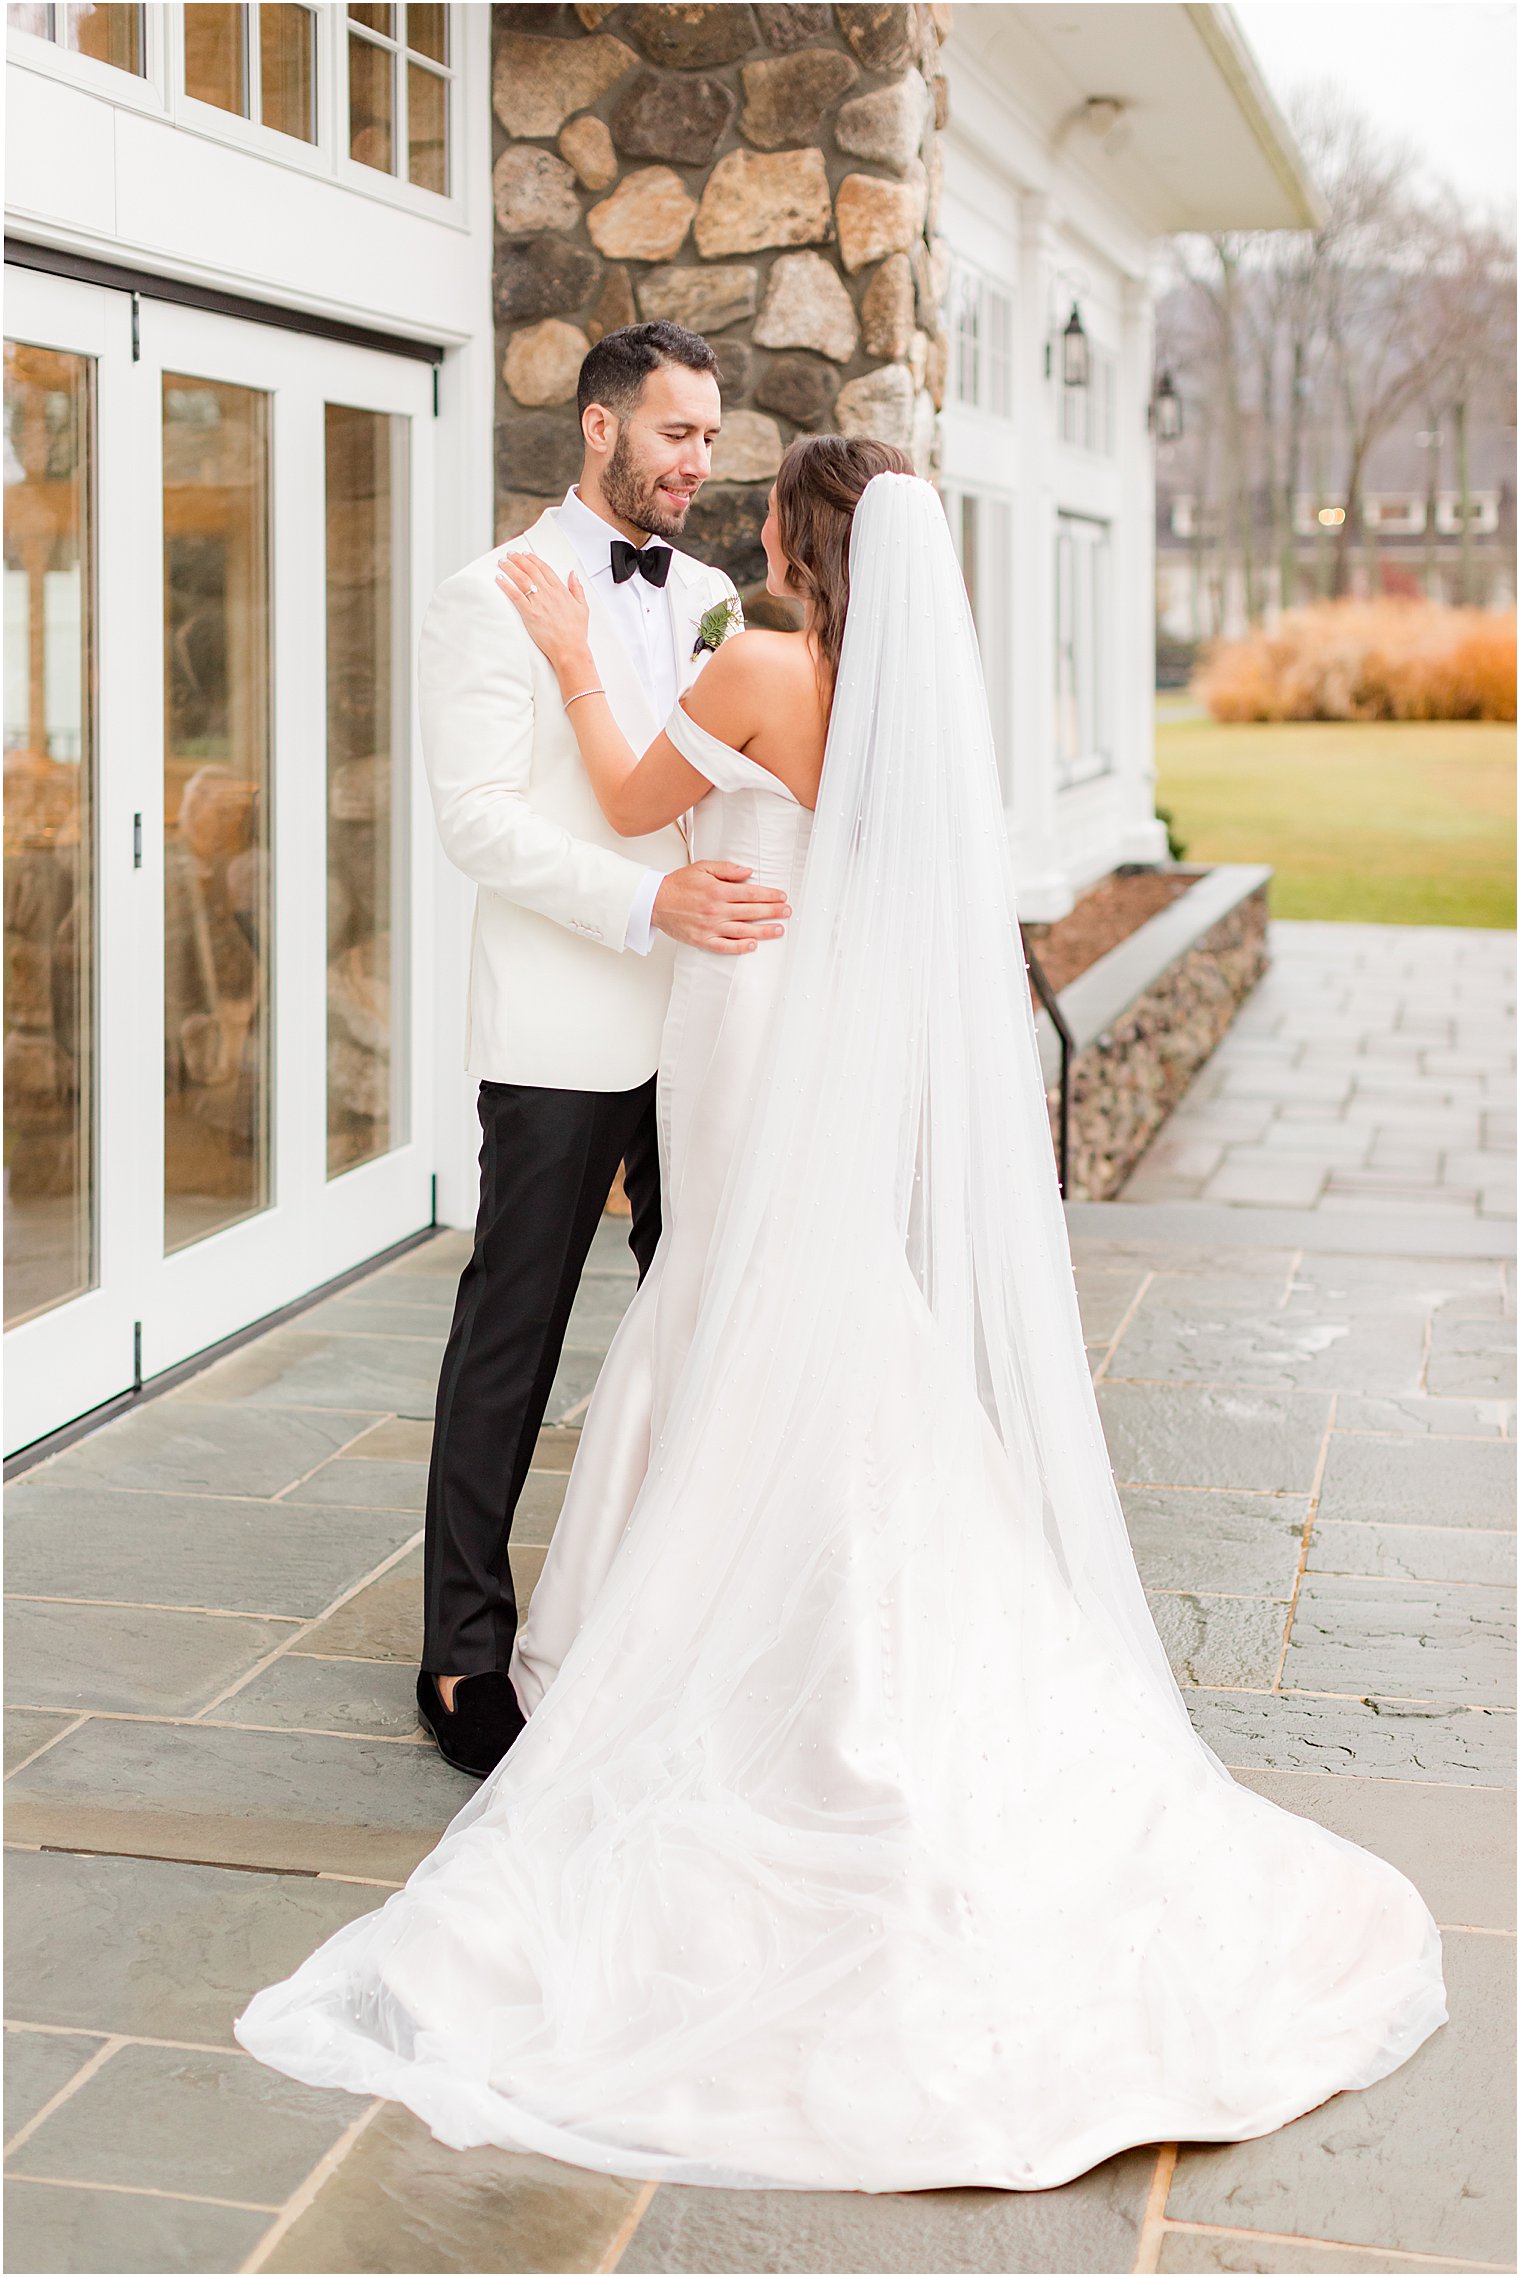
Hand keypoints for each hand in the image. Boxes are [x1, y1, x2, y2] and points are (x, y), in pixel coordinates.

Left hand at [495, 551, 591, 676]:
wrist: (570, 649)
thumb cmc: (576, 632)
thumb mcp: (583, 607)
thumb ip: (577, 589)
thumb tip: (573, 575)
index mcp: (561, 591)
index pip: (544, 569)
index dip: (533, 559)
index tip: (526, 555)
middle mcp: (549, 594)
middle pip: (531, 570)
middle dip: (519, 559)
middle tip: (511, 554)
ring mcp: (539, 603)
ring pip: (522, 579)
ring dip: (510, 568)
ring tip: (503, 562)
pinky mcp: (529, 614)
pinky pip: (515, 595)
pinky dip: (506, 585)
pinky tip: (499, 579)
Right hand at [653, 861, 789, 954]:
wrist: (655, 901)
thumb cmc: (678, 884)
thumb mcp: (702, 867)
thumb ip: (727, 869)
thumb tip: (748, 873)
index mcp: (717, 891)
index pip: (751, 893)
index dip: (769, 895)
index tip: (781, 897)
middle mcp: (716, 910)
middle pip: (751, 911)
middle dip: (772, 911)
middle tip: (787, 912)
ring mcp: (710, 927)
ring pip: (743, 930)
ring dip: (763, 931)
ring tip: (779, 930)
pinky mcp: (702, 940)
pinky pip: (724, 946)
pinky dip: (739, 947)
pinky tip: (753, 945)